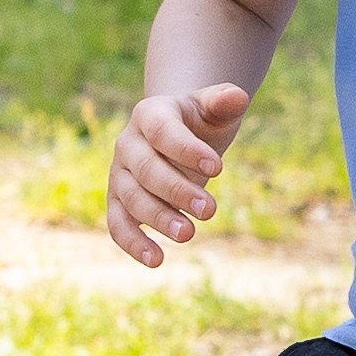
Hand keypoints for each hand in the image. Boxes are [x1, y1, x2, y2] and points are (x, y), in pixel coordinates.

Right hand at [108, 83, 250, 267]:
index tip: (217, 169)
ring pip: (131, 199)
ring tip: (188, 234)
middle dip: (177, 191)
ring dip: (158, 218)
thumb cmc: (200, 121)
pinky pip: (117, 223)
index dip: (187, 150)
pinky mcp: (118, 202)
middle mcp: (128, 143)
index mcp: (150, 114)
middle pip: (146, 169)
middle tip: (210, 210)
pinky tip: (156, 260)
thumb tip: (237, 96)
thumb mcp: (214, 108)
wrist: (178, 134)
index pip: (163, 131)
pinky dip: (132, 242)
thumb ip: (224, 101)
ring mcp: (119, 174)